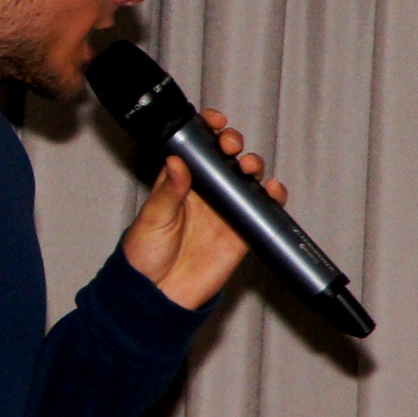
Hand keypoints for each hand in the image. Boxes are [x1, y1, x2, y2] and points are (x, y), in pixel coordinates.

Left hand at [121, 108, 287, 309]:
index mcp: (178, 183)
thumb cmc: (144, 257)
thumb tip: (177, 161)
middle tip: (230, 144)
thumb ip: (167, 192)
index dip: (206, 130)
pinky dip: (272, 197)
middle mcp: (203, 193)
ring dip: (252, 165)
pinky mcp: (240, 232)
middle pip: (225, 158)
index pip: (195, 148)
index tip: (214, 120)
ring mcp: (224, 210)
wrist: (159, 296)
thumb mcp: (151, 220)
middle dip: (232, 143)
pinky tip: (272, 189)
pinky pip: (261, 209)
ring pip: (245, 178)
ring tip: (248, 166)